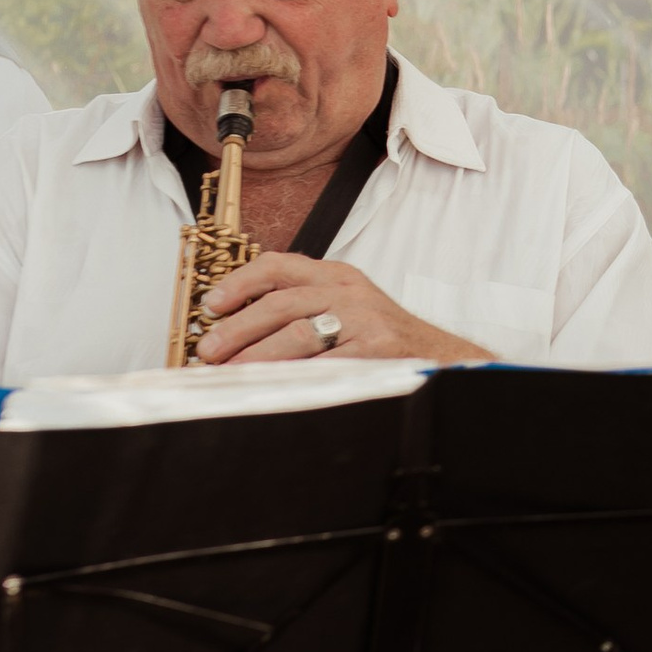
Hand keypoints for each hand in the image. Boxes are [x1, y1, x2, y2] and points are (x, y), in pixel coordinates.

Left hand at [193, 249, 490, 367]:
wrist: (441, 359)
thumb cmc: (383, 338)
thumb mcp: (347, 307)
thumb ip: (303, 306)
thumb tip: (238, 328)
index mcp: (338, 276)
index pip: (279, 266)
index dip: (239, 283)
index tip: (212, 305)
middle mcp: (350, 292)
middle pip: (281, 303)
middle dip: (238, 328)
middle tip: (210, 350)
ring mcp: (364, 321)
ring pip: (298, 333)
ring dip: (257, 355)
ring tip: (231, 372)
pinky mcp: (375, 351)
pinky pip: (324, 364)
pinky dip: (292, 375)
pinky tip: (271, 386)